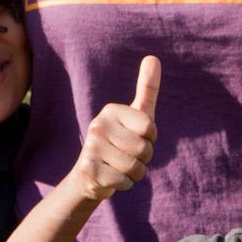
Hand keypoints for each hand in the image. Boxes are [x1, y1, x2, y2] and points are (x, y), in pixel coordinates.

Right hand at [70, 57, 159, 201]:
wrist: (90, 174)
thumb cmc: (121, 140)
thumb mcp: (137, 115)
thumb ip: (147, 88)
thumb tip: (153, 57)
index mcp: (111, 110)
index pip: (150, 128)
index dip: (150, 139)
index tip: (137, 137)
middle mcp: (97, 125)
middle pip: (144, 149)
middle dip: (143, 159)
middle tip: (128, 155)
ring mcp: (90, 148)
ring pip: (135, 168)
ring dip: (135, 173)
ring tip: (121, 167)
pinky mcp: (88, 170)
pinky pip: (123, 181)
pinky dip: (124, 184)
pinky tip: (112, 177)